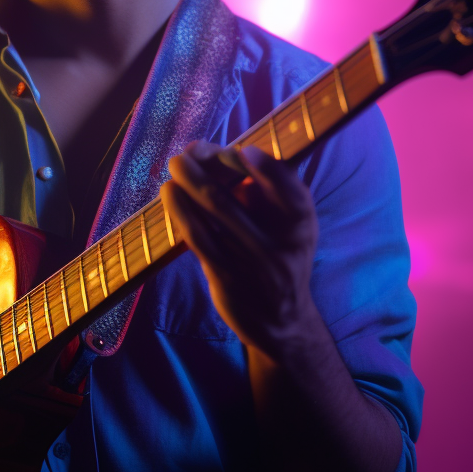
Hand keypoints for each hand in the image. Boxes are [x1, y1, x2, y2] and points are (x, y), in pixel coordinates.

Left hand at [161, 142, 319, 354]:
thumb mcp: (293, 227)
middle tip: (185, 154)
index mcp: (301, 221)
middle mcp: (280, 243)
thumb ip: (271, 194)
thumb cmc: (281, 258)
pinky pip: (200, 240)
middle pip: (235, 198)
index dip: (265, 168)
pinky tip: (171, 198)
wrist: (283, 322)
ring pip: (214, 216)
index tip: (242, 150)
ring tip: (174, 170)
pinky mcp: (228, 279)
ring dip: (188, 188)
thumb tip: (224, 155)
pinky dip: (183, 215)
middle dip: (205, 169)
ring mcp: (253, 263)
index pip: (286, 188)